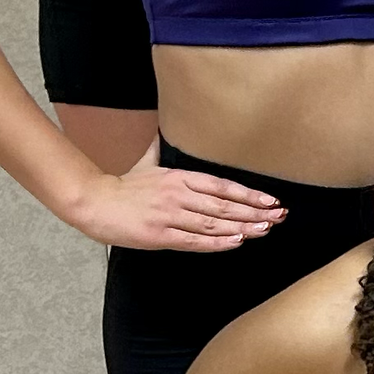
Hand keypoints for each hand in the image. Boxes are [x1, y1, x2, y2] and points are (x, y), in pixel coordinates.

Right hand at [67, 160, 286, 252]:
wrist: (94, 202)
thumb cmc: (123, 186)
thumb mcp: (147, 163)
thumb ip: (160, 150)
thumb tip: (162, 131)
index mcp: (180, 177)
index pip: (222, 186)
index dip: (248, 194)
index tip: (270, 200)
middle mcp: (179, 194)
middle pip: (224, 205)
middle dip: (255, 212)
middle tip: (278, 217)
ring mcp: (170, 215)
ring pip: (214, 224)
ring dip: (243, 228)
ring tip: (264, 230)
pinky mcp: (159, 235)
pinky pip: (194, 240)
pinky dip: (217, 243)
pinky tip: (236, 242)